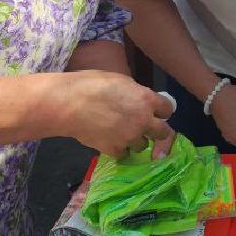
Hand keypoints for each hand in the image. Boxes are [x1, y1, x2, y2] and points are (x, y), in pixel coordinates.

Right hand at [51, 70, 174, 158]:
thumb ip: (136, 93)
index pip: (168, 110)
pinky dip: (119, 149)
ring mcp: (130, 137)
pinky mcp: (115, 150)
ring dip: (136, 140)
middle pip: (163, 133)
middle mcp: (143, 120)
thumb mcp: (120, 80)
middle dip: (157, 131)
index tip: (157, 113)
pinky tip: (110, 141)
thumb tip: (140, 100)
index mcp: (146, 99)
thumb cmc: (91, 84)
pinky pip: (124, 154)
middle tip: (147, 129)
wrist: (68, 104)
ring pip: (143, 145)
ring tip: (122, 133)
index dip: (162, 111)